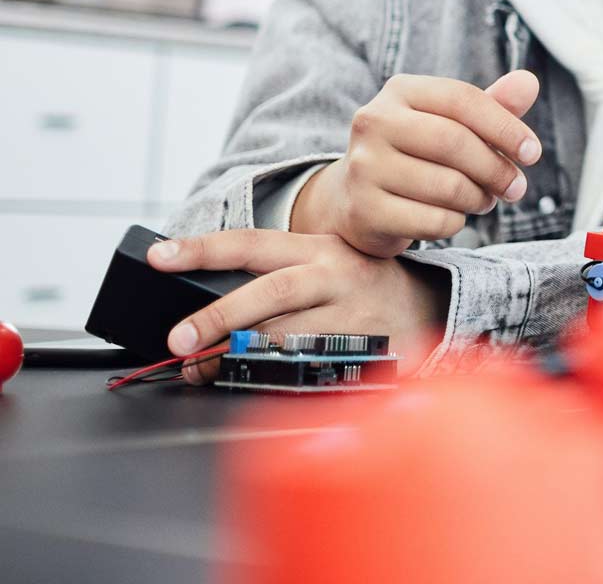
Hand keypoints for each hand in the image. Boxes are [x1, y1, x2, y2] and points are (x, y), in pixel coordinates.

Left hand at [147, 230, 449, 381]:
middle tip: (177, 340)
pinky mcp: (358, 351)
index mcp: (316, 248)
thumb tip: (195, 301)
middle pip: (271, 292)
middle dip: (218, 317)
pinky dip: (268, 377)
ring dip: (234, 357)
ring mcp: (348, 316)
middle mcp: (333, 276)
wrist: (422, 304)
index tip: (159, 257)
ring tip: (199, 368)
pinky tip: (243, 379)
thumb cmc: (352, 283)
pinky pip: (305, 368)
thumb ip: (269, 274)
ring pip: (286, 336)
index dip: (202, 248)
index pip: (251, 243)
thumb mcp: (318, 260)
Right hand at [293, 71, 541, 257]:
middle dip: (497, 169)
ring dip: (480, 198)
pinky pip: (432, 221)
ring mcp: (363, 166)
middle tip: (516, 187)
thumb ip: (493, 104)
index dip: (506, 127)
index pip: (463, 99)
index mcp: (400, 90)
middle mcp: (374, 122)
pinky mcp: (363, 210)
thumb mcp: (453, 123)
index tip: (533, 153)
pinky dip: (455, 223)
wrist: (356, 199)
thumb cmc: (418, 153)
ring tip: (484, 200)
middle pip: (455, 143)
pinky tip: (454, 217)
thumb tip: (530, 81)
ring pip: (448, 186)